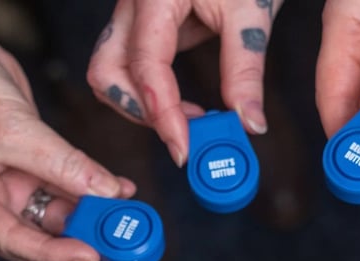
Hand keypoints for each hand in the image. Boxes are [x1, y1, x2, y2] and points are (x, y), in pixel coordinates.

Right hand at [0, 3, 134, 260]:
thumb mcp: (14, 128)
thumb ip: (62, 164)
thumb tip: (107, 193)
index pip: (14, 242)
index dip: (55, 255)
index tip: (93, 256)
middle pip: (37, 243)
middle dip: (78, 255)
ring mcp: (9, 188)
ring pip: (56, 219)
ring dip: (92, 224)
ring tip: (128, 231)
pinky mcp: (29, 170)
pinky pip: (66, 189)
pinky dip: (93, 191)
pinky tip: (120, 191)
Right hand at [87, 0, 283, 165]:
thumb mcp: (252, 10)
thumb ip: (246, 70)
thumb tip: (248, 123)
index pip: (145, 69)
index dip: (163, 115)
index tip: (184, 148)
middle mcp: (134, 7)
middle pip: (106, 74)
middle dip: (139, 112)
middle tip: (183, 134)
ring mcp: (136, 15)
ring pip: (112, 73)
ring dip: (142, 105)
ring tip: (187, 121)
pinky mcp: (148, 23)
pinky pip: (134, 66)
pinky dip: (153, 92)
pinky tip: (186, 104)